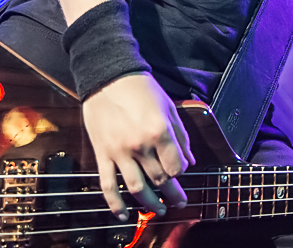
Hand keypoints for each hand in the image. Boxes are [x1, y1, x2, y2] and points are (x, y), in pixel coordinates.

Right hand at [82, 72, 195, 220]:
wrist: (107, 77)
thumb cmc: (141, 89)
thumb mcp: (168, 107)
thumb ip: (181, 136)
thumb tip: (190, 160)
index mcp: (160, 131)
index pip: (176, 166)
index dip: (181, 172)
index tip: (181, 172)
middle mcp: (140, 145)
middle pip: (160, 180)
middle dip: (172, 193)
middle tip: (179, 202)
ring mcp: (119, 152)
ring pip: (137, 188)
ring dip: (150, 204)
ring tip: (159, 211)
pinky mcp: (102, 154)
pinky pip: (108, 185)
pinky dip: (115, 204)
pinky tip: (124, 215)